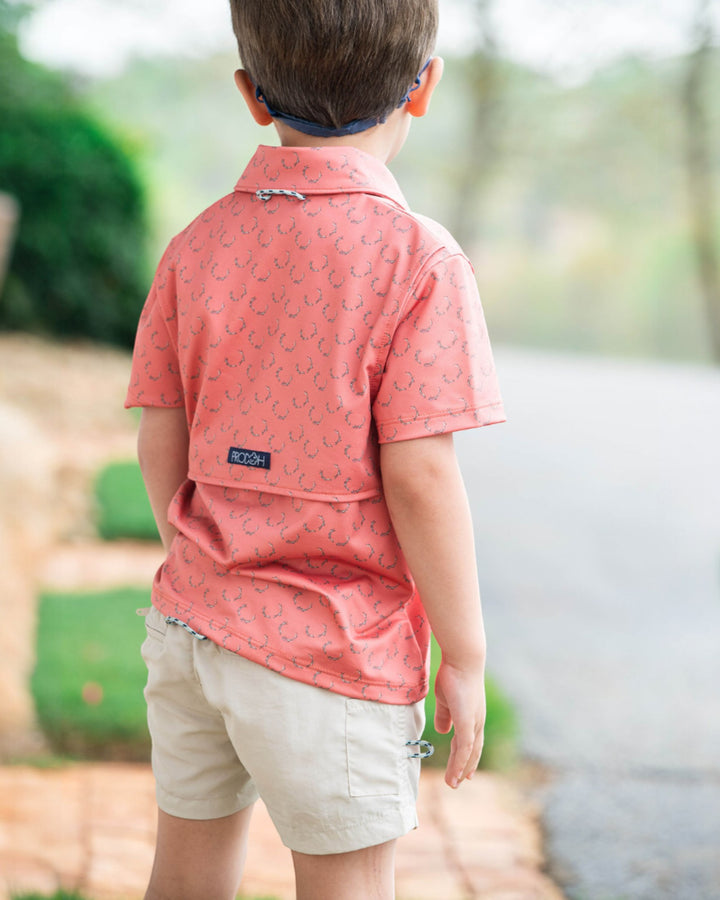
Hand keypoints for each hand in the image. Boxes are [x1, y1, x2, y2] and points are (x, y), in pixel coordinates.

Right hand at [434, 659, 485, 787]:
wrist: (462, 660)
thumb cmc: (453, 675)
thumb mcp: (445, 699)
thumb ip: (445, 715)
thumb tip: (444, 731)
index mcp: (472, 715)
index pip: (472, 741)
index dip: (468, 757)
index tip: (465, 771)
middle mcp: (477, 721)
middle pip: (473, 751)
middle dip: (465, 767)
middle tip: (458, 782)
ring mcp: (474, 723)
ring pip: (468, 754)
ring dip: (460, 770)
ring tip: (452, 784)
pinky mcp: (467, 723)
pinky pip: (464, 749)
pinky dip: (459, 764)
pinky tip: (455, 775)